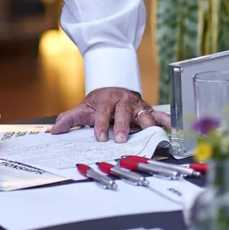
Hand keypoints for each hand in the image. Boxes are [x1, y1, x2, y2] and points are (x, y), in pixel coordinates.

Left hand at [51, 87, 170, 143]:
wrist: (114, 90)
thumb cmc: (99, 104)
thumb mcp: (83, 109)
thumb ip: (70, 119)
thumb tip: (54, 130)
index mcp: (107, 100)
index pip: (103, 112)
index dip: (101, 125)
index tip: (99, 137)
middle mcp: (124, 101)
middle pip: (124, 112)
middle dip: (123, 125)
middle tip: (120, 139)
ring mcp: (138, 105)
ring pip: (144, 113)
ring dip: (148, 124)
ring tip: (152, 134)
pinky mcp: (150, 111)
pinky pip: (161, 115)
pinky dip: (168, 121)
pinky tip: (174, 129)